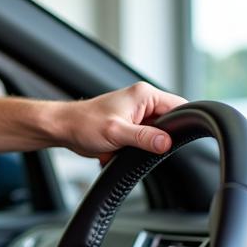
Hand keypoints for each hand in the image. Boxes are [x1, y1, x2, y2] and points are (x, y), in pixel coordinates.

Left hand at [60, 82, 185, 163]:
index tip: (180, 140)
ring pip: (156, 133)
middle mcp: (142, 102)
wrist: (63, 129)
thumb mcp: (116, 132)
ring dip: (147, 145)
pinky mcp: (129, 126)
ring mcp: (136, 114)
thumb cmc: (83, 124)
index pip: (179, 106)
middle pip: (169, 121)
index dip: (183, 123)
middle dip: (162, 137)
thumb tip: (166, 143)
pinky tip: (124, 151)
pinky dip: (137, 148)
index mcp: (144, 95)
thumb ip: (144, 137)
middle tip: (150, 148)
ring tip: (130, 147)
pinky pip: (143, 139)